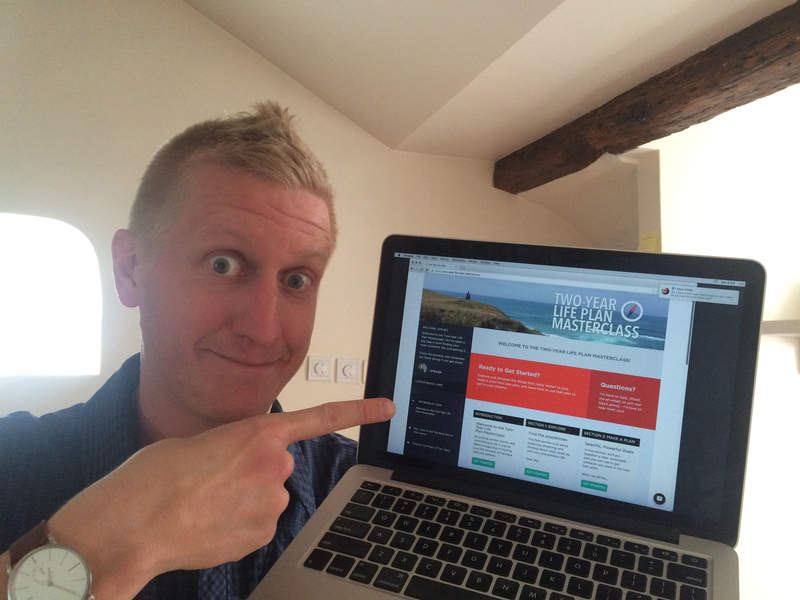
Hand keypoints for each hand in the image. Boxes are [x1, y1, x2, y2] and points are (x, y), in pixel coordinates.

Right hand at [47, 397, 393, 598]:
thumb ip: (232, 446)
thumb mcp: (196, 443)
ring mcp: (273, 504)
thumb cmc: (153, 476)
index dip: (359, 411)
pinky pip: (258, 523)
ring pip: (267, 497)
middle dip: (253, 472)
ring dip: (245, 499)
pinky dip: (239, 524)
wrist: (133, 526)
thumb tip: (239, 467)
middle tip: (212, 480)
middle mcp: (276, 466)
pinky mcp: (263, 535)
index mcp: (258, 432)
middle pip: (277, 466)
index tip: (389, 408)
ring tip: (204, 503)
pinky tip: (209, 525)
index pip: (321, 418)